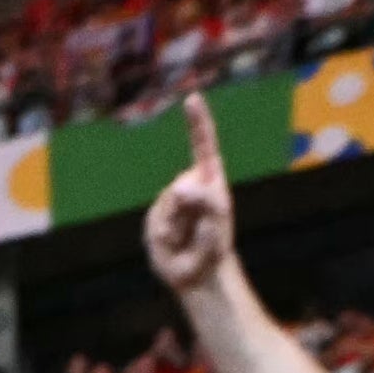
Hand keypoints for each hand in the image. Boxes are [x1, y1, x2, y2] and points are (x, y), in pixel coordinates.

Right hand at [140, 100, 240, 298]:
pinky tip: (174, 243)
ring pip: (167, 206)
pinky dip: (166, 236)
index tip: (192, 99)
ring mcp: (169, 201)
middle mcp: (188, 185)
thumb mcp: (218, 220)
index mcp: (209, 179)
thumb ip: (205, 199)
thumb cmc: (215, 244)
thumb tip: (179, 187)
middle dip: (189, 208)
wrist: (197, 273)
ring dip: (179, 226)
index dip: (197, 122)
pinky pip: (157, 223)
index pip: (203, 145)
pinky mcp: (154, 218)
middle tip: (200, 228)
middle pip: (181, 186)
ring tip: (188, 237)